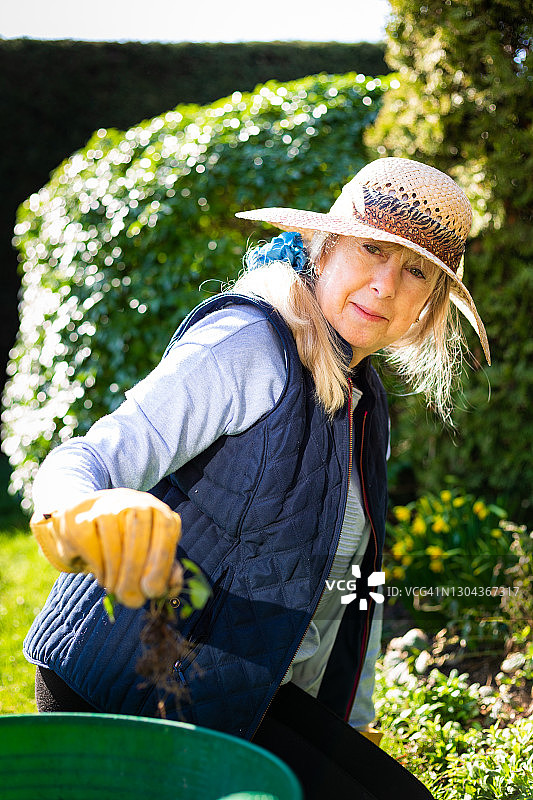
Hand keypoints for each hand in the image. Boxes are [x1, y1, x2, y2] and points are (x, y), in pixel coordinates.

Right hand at [30, 488, 182, 607]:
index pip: (167, 529)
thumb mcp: (148, 551)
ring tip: (116, 590)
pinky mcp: (80, 519)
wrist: (82, 522)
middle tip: (132, 600)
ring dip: (116, 575)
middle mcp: (134, 501)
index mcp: (157, 509)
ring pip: (115, 544)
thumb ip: (165, 570)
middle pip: (139, 537)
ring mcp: (106, 506)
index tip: (153, 591)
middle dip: (135, 574)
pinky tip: (103, 577)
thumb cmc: (125, 541)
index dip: (162, 562)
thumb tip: (171, 588)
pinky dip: (99, 568)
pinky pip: (92, 547)